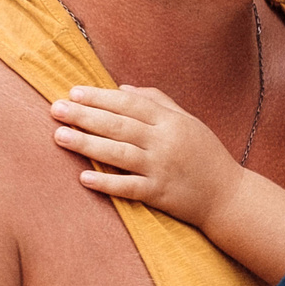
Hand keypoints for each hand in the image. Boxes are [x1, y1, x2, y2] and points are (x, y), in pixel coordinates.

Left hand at [49, 85, 242, 230]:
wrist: (229, 196)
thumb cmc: (206, 155)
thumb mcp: (188, 121)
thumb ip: (158, 102)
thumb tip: (122, 89)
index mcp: (171, 121)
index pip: (130, 104)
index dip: (100, 97)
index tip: (74, 92)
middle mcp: (165, 142)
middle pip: (118, 126)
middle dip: (84, 116)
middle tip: (56, 109)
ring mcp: (161, 169)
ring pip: (118, 154)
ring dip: (86, 144)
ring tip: (59, 136)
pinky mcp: (160, 194)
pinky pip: (128, 188)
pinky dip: (106, 183)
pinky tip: (83, 178)